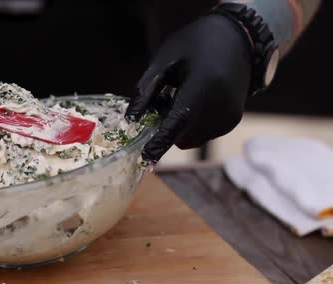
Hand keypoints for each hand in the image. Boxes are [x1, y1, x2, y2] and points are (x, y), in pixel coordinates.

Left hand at [126, 13, 252, 163]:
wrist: (238, 39)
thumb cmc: (195, 45)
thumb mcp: (164, 59)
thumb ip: (145, 90)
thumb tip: (130, 120)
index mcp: (202, 86)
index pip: (177, 122)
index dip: (159, 143)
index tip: (144, 159)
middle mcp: (220, 107)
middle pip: (182, 135)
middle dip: (165, 128)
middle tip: (163, 102)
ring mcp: (228, 117)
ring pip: (191, 140)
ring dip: (179, 129)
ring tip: (181, 99)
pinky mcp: (231, 122)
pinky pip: (202, 135)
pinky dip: (191, 127)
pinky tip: (195, 103)